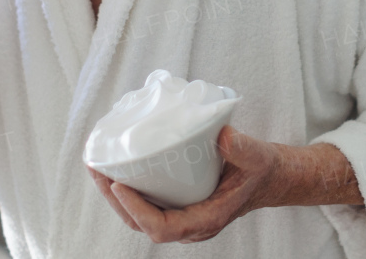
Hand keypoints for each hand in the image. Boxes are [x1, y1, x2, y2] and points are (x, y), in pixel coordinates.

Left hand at [89, 126, 281, 243]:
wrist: (269, 177)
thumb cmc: (261, 169)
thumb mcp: (257, 157)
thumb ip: (242, 148)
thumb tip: (221, 136)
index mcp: (206, 219)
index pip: (162, 228)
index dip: (136, 210)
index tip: (118, 185)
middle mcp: (190, 224)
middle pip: (142, 224)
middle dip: (115, 201)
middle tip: (97, 169)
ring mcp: (183, 216)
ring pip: (140, 216)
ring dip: (115, 195)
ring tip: (98, 166)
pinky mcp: (178, 204)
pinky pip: (147, 204)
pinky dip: (128, 189)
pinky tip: (117, 168)